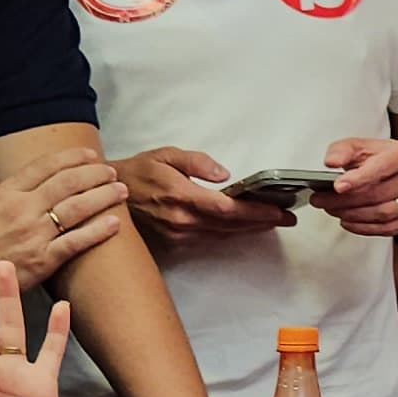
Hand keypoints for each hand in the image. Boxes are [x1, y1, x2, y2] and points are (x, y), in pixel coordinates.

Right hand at [0, 146, 127, 280]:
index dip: (73, 158)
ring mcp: (32, 234)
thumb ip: (14, 194)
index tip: (91, 155)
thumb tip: (41, 181)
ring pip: (76, 207)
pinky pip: (76, 241)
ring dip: (103, 196)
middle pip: (67, 182)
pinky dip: (98, 230)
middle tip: (112, 172)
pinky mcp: (41, 261)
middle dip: (95, 174)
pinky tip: (115, 223)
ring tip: (120, 191)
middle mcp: (21, 208)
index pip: (46, 166)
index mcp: (6, 192)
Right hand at [114, 147, 289, 253]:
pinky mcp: (176, 241)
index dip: (255, 211)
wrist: (110, 195)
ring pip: (224, 234)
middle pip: (231, 225)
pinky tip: (247, 226)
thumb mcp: (167, 155)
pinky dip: (232, 232)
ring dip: (250, 229)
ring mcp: (179, 234)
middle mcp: (182, 221)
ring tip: (274, 221)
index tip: (278, 211)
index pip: (228, 209)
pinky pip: (212, 238)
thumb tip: (225, 174)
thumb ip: (197, 162)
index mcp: (181, 197)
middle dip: (262, 222)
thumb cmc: (139, 171)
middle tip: (288, 218)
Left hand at [314, 133, 397, 236]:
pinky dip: (366, 228)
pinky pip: (390, 228)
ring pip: (385, 214)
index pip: (381, 168)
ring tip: (333, 210)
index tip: (337, 187)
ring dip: (354, 216)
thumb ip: (343, 150)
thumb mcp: (361, 146)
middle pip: (379, 194)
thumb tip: (331, 161)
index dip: (358, 179)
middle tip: (322, 201)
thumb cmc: (382, 157)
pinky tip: (349, 222)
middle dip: (346, 201)